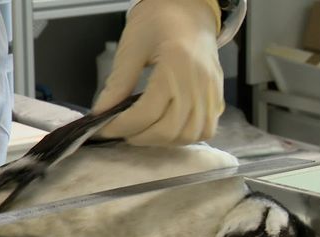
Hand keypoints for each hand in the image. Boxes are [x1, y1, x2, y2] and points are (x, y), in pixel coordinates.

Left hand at [92, 0, 223, 145]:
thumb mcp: (132, 47)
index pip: (147, 112)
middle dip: (140, 137)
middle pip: (168, 130)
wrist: (190, 10)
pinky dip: (184, 136)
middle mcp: (198, 83)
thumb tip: (102, 113)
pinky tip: (168, 128)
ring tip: (144, 132)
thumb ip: (118, 83)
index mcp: (176, 65)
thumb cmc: (159, 22)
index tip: (105, 129)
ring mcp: (211, 92)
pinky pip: (205, 130)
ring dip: (162, 140)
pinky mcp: (218, 98)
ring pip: (188, 135)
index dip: (122, 127)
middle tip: (123, 131)